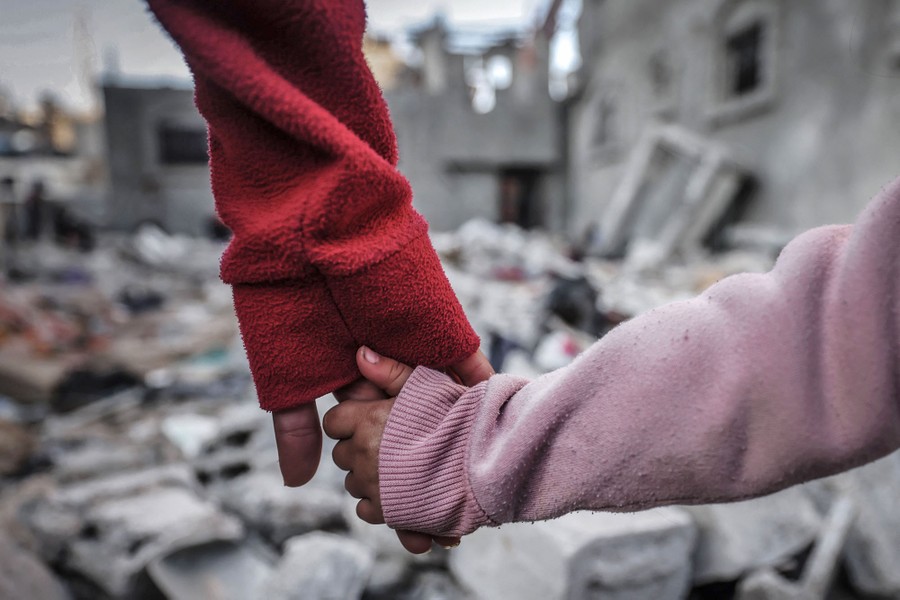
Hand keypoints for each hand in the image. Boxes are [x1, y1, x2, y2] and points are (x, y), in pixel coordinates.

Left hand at [273, 347, 492, 552]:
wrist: (484, 460)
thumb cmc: (458, 417)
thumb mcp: (427, 385)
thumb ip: (391, 371)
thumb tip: (361, 353)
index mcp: (368, 420)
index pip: (334, 422)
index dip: (350, 421)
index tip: (371, 421)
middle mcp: (363, 454)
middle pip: (342, 454)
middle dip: (360, 450)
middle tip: (390, 444)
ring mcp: (373, 485)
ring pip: (353, 482)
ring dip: (369, 476)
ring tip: (402, 467)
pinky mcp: (386, 512)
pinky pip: (365, 509)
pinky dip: (378, 503)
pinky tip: (401, 492)